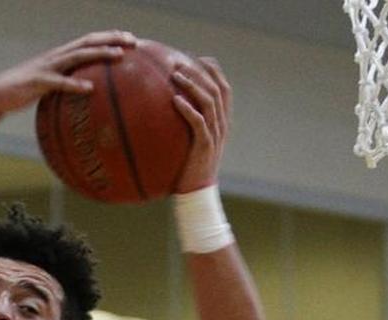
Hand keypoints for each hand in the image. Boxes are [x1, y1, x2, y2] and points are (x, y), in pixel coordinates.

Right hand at [0, 30, 136, 120]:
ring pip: (77, 56)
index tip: (130, 39)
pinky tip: (89, 88)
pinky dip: (74, 84)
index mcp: (59, 57)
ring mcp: (46, 67)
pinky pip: (59, 82)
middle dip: (111, 38)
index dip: (108, 37)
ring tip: (119, 56)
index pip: (88, 41)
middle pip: (87, 41)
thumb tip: (85, 97)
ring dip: (99, 54)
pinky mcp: (37, 81)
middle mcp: (55, 57)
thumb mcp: (48, 88)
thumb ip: (65, 87)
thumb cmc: (23, 94)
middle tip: (133, 40)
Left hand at [171, 56, 231, 192]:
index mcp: (222, 121)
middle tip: (179, 62)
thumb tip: (163, 106)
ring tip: (176, 76)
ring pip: (210, 102)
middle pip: (218, 89)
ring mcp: (215, 135)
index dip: (212, 70)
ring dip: (193, 86)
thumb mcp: (189, 142)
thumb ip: (184, 123)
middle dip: (200, 71)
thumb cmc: (187, 168)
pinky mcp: (205, 146)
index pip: (224, 87)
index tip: (195, 57)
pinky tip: (174, 100)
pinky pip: (198, 123)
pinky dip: (188, 109)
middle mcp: (222, 125)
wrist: (196, 194)